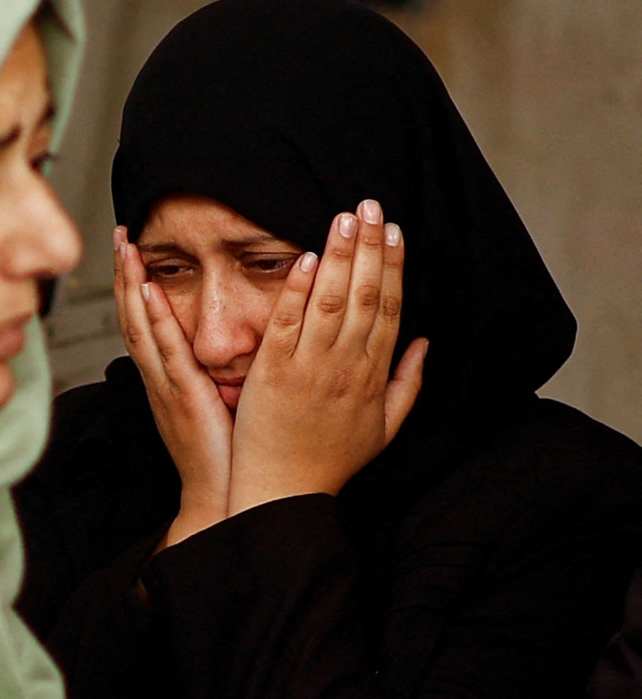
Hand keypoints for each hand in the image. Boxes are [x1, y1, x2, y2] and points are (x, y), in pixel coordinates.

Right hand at [114, 226, 231, 543]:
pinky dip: (155, 319)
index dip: (133, 285)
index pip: (142, 322)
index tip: (131, 249)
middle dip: (123, 274)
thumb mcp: (215, 404)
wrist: (221, 499)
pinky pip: (165, 352)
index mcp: (164, 380)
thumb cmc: (225, 457)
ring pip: (141, 327)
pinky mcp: (183, 398)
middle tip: (120, 234)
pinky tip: (150, 292)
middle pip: (131, 316)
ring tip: (126, 249)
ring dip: (131, 286)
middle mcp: (157, 379)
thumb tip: (227, 341)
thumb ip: (214, 371)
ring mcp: (166, 387)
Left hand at [227, 200, 428, 515]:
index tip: (395, 231)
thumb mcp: (385, 429)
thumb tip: (426, 342)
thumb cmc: (331, 463)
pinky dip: (299, 291)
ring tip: (346, 218)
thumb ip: (408, 384)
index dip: (394, 267)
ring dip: (340, 257)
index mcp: (373, 376)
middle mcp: (346, 367)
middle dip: (370, 247)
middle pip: (366, 297)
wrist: (284, 493)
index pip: (390, 309)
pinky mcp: (273, 374)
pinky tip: (307, 258)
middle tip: (371, 205)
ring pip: (332, 302)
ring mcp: (310, 369)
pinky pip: (288, 324)